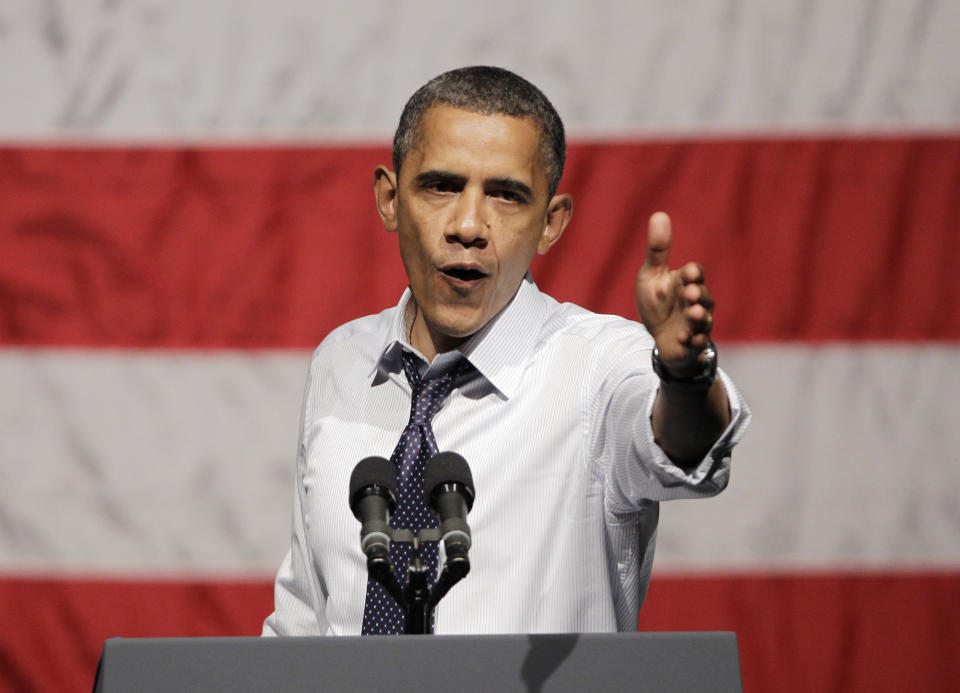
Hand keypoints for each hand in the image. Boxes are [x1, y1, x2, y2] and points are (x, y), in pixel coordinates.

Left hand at [635, 212, 714, 378]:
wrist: (659, 337)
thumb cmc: (658, 302)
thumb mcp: (652, 275)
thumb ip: (658, 249)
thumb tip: (659, 214)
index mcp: (686, 282)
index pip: (695, 274)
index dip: (694, 273)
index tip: (689, 273)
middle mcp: (696, 302)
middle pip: (704, 297)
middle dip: (698, 295)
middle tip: (691, 293)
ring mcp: (696, 324)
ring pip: (704, 320)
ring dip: (699, 317)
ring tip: (693, 314)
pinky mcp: (693, 344)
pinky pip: (698, 343)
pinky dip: (693, 341)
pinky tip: (684, 338)